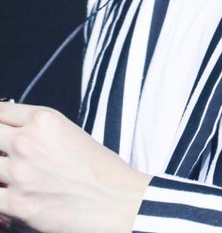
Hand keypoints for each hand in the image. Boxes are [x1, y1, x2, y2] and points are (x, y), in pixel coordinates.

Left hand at [0, 102, 150, 232]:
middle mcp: (27, 141)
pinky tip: (10, 197)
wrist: (117, 201)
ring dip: (0, 172)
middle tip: (5, 155)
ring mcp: (19, 172)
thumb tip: (15, 136)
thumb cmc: (101, 170)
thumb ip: (38, 130)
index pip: (0, 111)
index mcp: (43, 119)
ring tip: (11, 178)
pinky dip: (0, 197)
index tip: (0, 129)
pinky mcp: (17, 202)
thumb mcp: (69, 132)